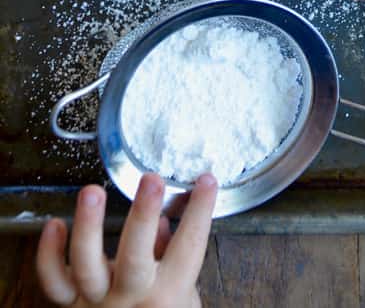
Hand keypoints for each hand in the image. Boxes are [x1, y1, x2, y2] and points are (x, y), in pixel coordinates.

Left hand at [36, 172, 216, 306]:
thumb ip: (170, 257)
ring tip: (93, 190)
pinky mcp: (70, 304)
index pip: (188, 249)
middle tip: (152, 179)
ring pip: (85, 267)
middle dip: (142, 216)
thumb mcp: (181, 295)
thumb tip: (163, 219)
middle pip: (135, 259)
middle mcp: (130, 299)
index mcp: (166, 295)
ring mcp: (96, 302)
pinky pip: (53, 281)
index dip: (200, 212)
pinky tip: (55, 223)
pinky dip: (48, 253)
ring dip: (88, 227)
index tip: (207, 181)